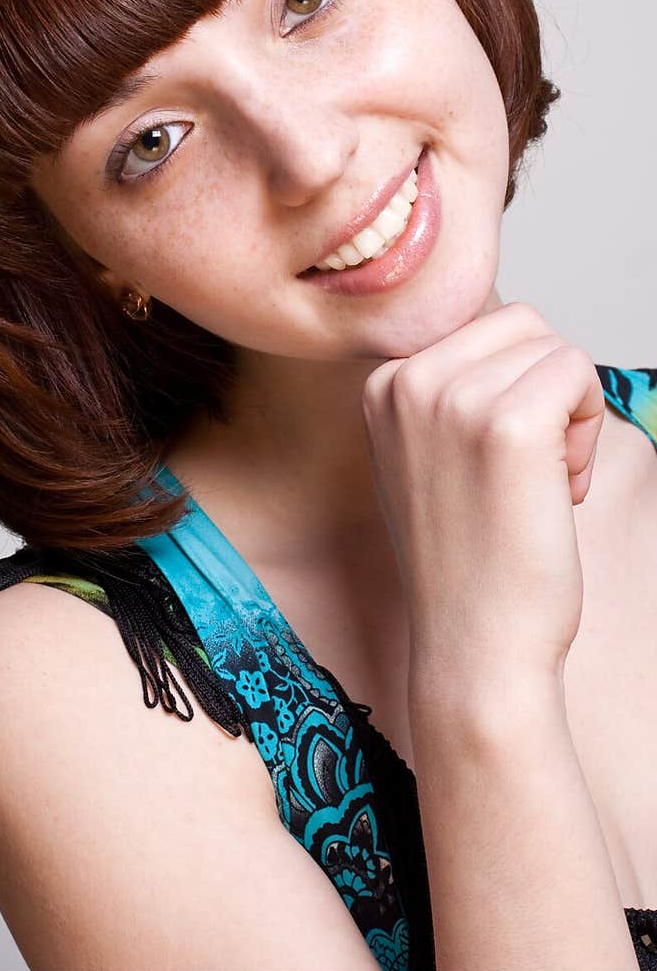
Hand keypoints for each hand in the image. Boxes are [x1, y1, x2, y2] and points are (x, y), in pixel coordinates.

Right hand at [360, 302, 605, 687]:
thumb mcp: (423, 458)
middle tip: (526, 473)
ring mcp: (453, 399)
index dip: (511, 392)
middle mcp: (408, 381)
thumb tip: (511, 341)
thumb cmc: (466, 561)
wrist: (473, 645)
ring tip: (539, 484)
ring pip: (556, 349)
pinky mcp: (509, 424)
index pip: (483, 330)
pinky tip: (560, 489)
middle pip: (522, 326)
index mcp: (382, 385)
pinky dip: (588, 428)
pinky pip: (579, 373)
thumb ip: (446, 396)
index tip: (491, 464)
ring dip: (569, 414)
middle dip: (545, 391)